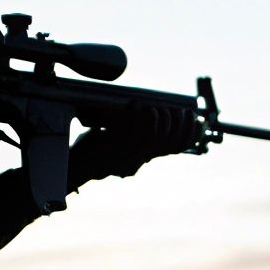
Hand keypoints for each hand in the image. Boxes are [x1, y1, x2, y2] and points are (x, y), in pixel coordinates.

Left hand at [68, 103, 201, 184]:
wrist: (71, 164)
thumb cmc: (93, 146)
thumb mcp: (118, 136)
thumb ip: (134, 127)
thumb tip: (149, 106)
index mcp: (143, 154)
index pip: (177, 146)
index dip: (191, 132)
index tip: (198, 117)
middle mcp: (139, 156)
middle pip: (171, 141)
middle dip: (180, 122)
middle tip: (177, 109)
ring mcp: (126, 154)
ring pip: (154, 138)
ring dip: (158, 119)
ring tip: (152, 107)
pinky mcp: (112, 150)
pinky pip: (132, 134)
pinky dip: (138, 117)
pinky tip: (136, 105)